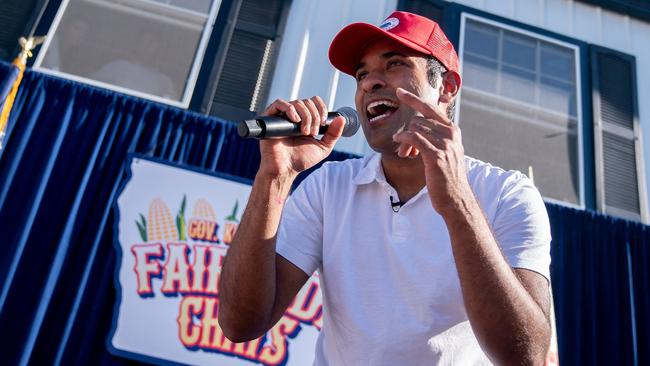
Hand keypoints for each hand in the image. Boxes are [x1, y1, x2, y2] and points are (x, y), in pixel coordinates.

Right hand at [258, 96, 344, 177]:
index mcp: (305, 119)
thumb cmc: (301, 160)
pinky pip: (279, 103)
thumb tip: (341, 119)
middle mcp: (294, 115)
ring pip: (297, 102)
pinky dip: (290, 109)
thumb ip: (333, 134)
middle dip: (314, 117)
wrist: (285, 168)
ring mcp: (282, 116)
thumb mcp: (323, 147)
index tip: (323, 122)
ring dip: (305, 116)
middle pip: (307, 102)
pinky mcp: (270, 118)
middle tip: (312, 133)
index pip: (314, 102)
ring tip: (304, 132)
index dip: (321, 108)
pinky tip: (295, 121)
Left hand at [392, 88, 471, 213]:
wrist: (456, 197)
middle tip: (404, 150)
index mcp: (452, 130)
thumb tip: (416, 128)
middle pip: (418, 120)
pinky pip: (414, 138)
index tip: (399, 92)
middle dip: (407, 132)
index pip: (430, 108)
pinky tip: (400, 147)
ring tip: (405, 154)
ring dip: (404, 141)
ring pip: (414, 129)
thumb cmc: (447, 176)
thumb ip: (435, 136)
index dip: (413, 99)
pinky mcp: (436, 155)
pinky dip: (404, 140)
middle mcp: (450, 134)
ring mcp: (444, 144)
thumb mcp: (445, 151)